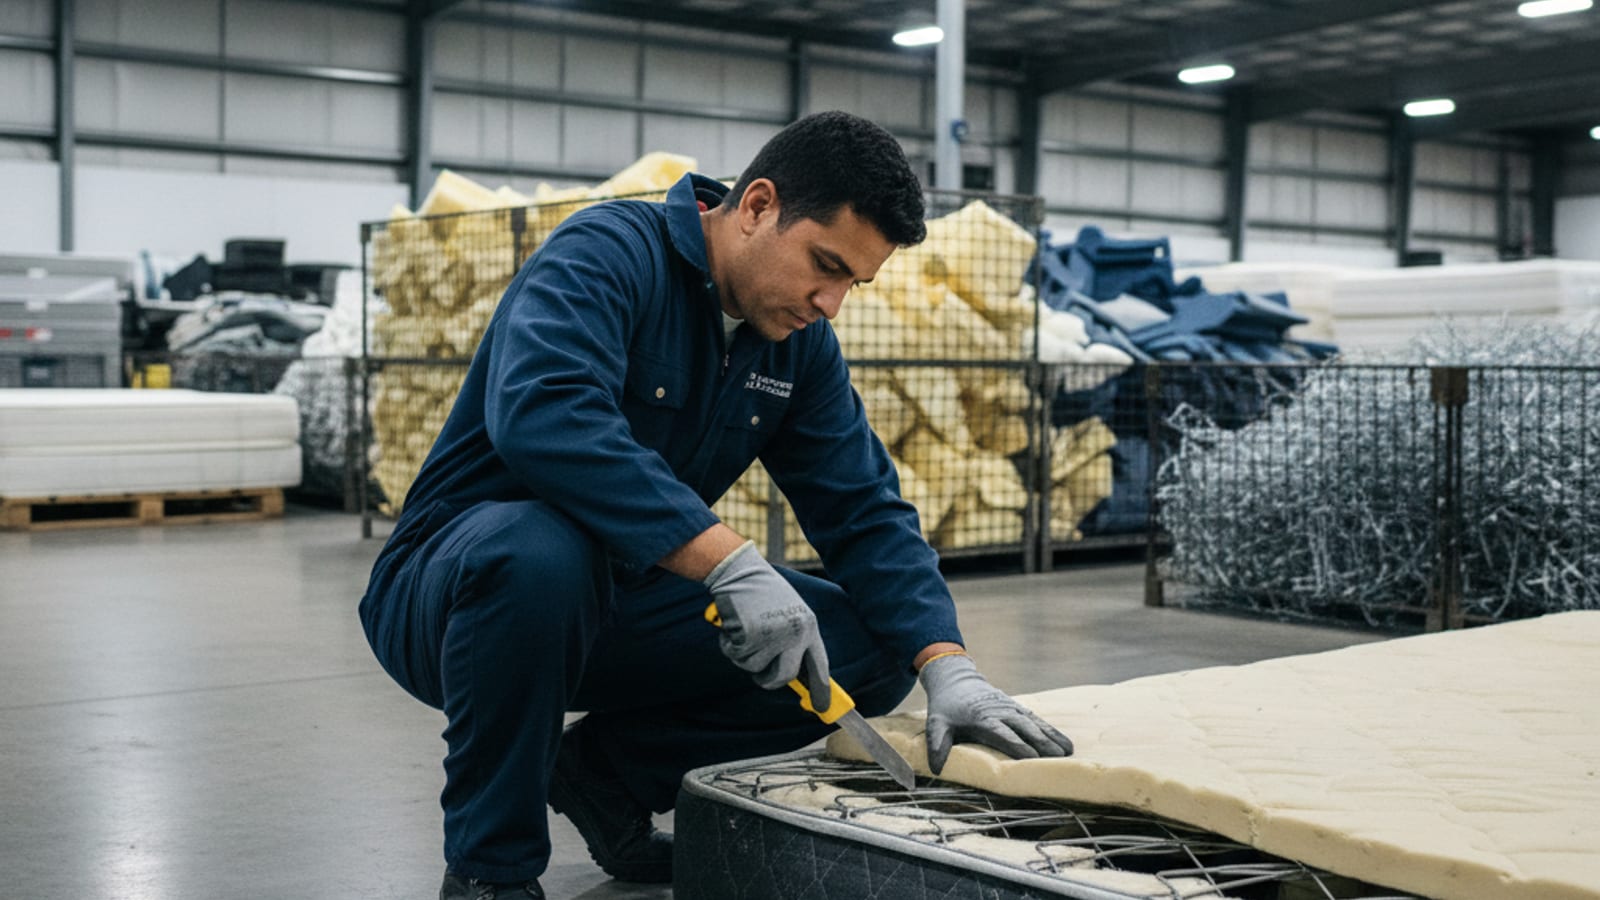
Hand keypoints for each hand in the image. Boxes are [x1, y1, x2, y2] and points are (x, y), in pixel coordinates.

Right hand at [704, 541, 831, 709]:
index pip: (820, 665)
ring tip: (744, 629)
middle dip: (768, 680)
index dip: (821, 689)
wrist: (740, 571)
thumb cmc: (763, 593)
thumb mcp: (789, 614)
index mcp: (809, 626)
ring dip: (744, 654)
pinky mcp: (750, 635)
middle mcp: (795, 633)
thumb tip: (793, 677)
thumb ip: (794, 642)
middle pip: (784, 677)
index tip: (822, 707)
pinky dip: (729, 645)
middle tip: (759, 674)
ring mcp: (773, 634)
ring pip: (755, 667)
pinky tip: (733, 625)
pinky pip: (737, 656)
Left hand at [920, 654, 1072, 774]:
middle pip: (1024, 728)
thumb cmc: (947, 707)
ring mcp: (1012, 709)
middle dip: (1041, 742)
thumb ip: (937, 744)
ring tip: (1068, 752)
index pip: (1002, 733)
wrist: (956, 680)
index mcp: (982, 718)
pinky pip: (1038, 720)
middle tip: (1058, 758)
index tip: (1031, 756)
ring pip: (1035, 723)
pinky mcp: (1019, 709)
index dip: (1016, 744)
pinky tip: (1066, 743)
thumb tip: (936, 768)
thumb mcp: (937, 723)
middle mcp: (1001, 712)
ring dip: (1052, 737)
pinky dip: (1052, 731)